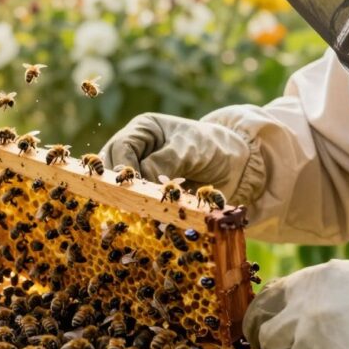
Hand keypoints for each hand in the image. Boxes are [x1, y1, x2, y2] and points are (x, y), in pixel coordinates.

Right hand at [98, 112, 252, 197]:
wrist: (235, 166)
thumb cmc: (211, 147)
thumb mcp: (189, 149)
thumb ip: (164, 162)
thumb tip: (140, 182)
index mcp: (143, 130)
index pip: (120, 148)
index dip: (123, 167)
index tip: (133, 185)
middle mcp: (136, 149)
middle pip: (113, 168)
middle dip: (122, 186)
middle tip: (134, 202)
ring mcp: (141, 171)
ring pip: (122, 186)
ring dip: (130, 199)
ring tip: (143, 212)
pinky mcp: (149, 191)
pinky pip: (137, 200)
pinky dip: (142, 209)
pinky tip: (151, 218)